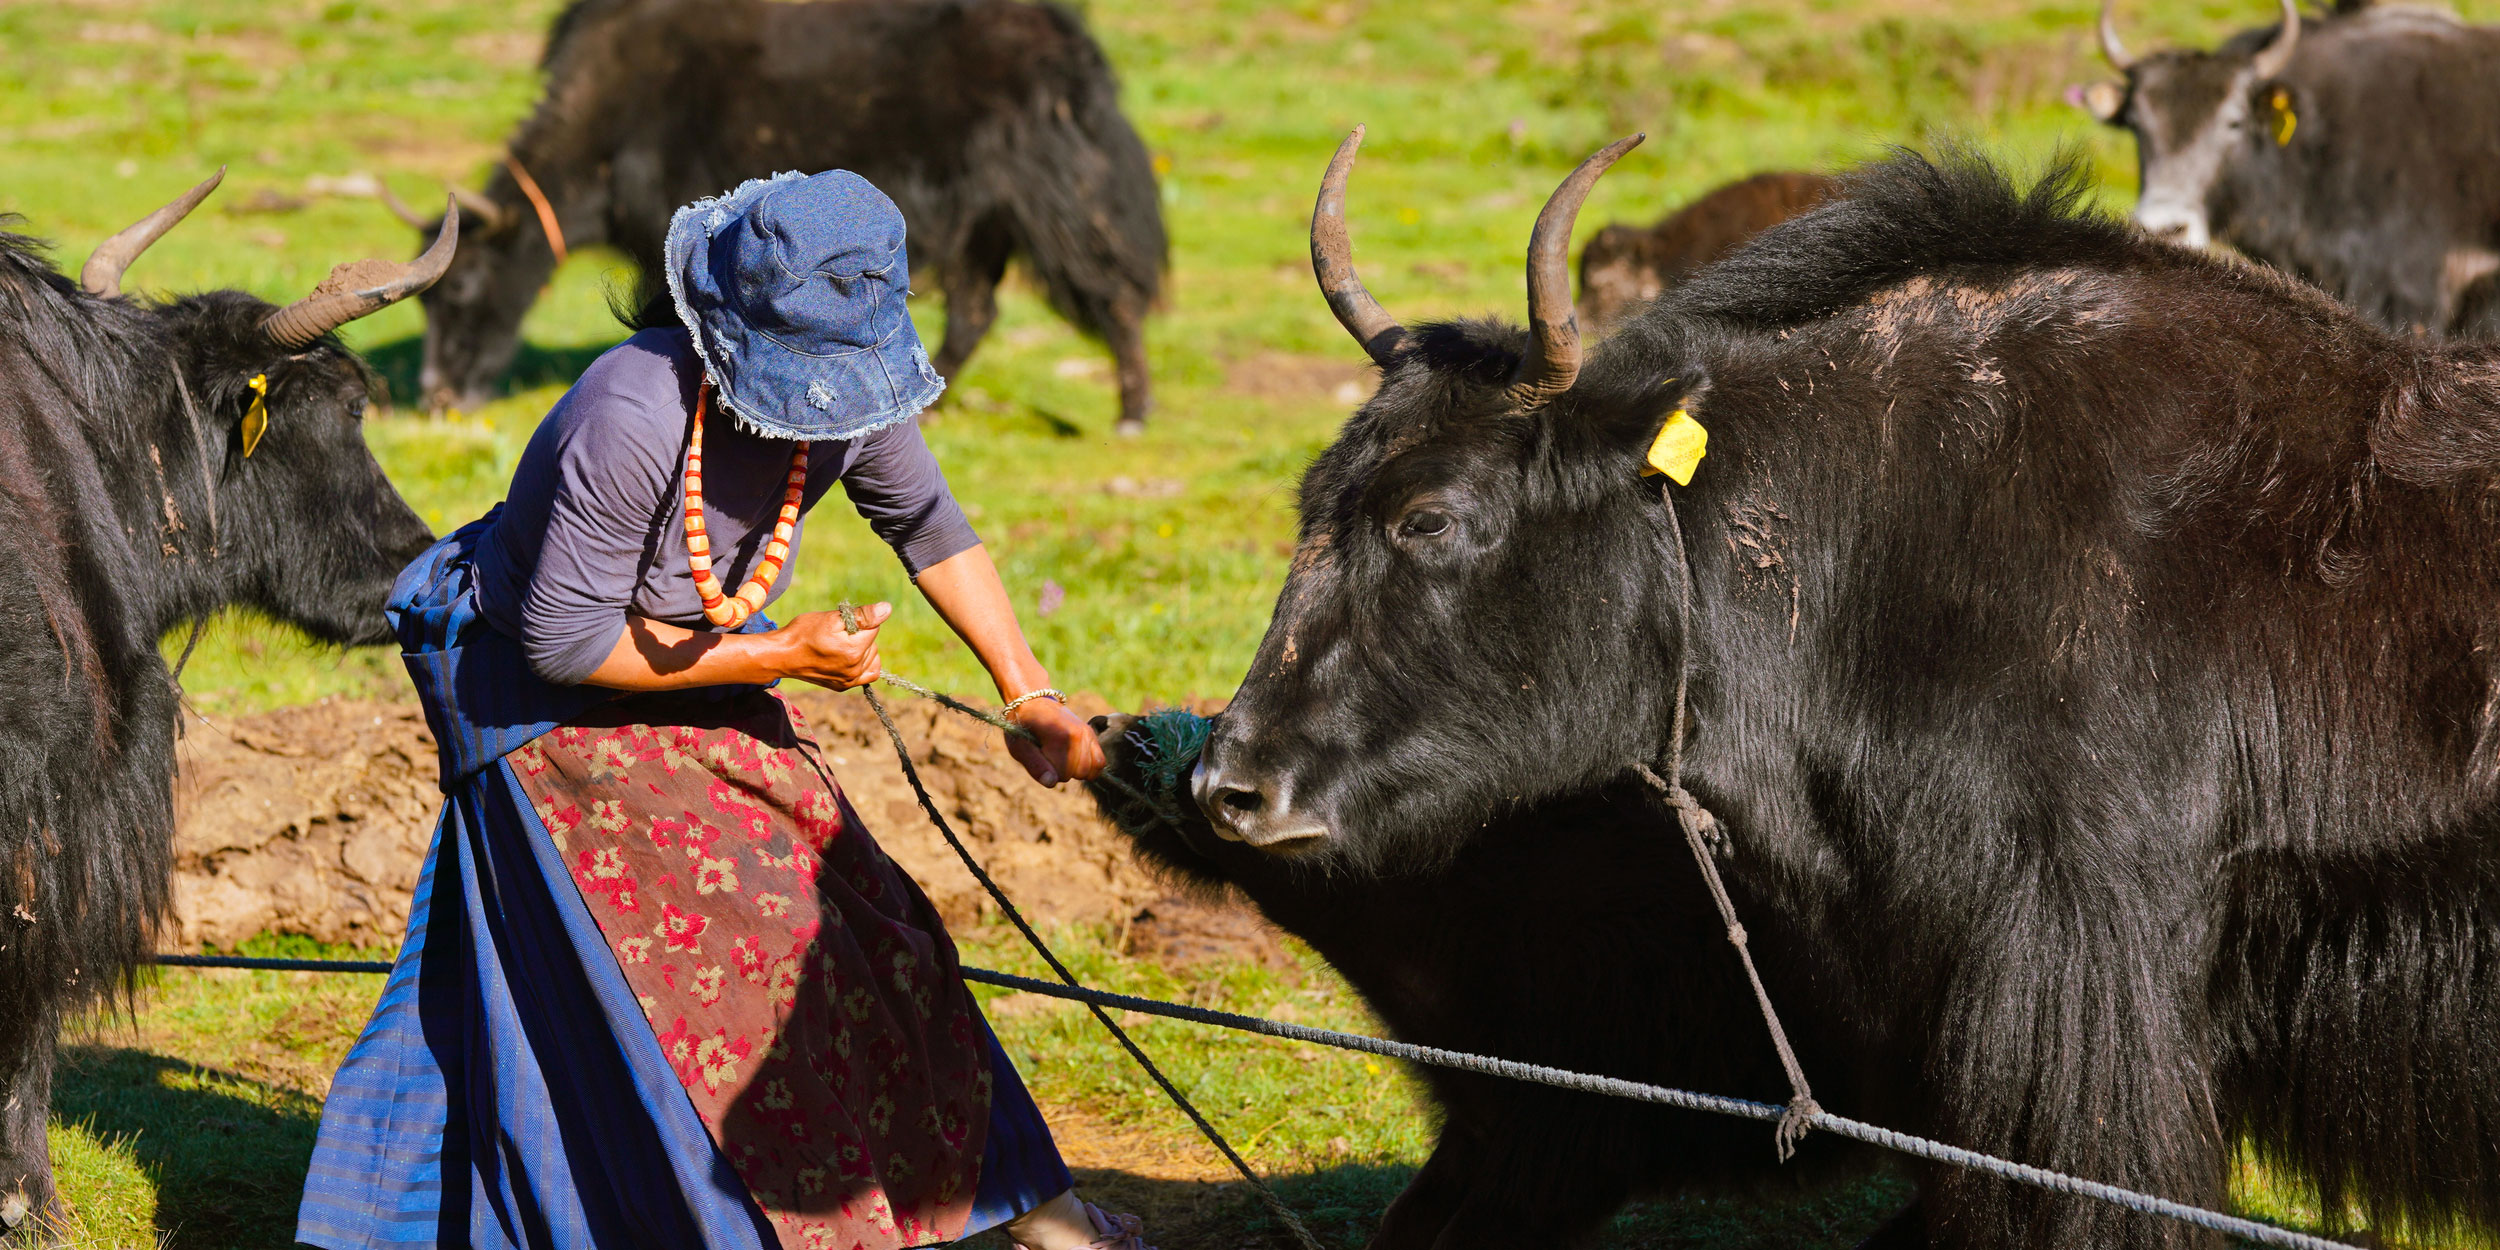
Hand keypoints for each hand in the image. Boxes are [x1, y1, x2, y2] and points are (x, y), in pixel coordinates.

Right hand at [772, 602, 890, 688]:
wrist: (782, 655)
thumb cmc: (803, 633)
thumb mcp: (832, 618)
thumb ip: (863, 615)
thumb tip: (887, 609)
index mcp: (854, 651)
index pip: (874, 627)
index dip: (858, 621)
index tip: (841, 623)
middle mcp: (854, 669)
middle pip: (873, 643)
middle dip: (860, 635)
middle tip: (836, 634)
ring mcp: (849, 680)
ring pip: (872, 657)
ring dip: (862, 649)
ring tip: (839, 645)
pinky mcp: (844, 686)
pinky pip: (868, 674)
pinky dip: (864, 664)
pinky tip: (852, 657)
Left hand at [1007, 695, 1104, 786]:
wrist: (1032, 702)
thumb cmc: (1022, 726)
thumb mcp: (1019, 747)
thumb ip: (1035, 766)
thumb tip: (1051, 783)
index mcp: (1059, 737)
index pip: (1062, 775)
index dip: (1049, 772)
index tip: (1039, 757)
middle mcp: (1078, 734)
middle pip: (1079, 773)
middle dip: (1064, 772)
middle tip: (1050, 757)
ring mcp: (1087, 733)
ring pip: (1091, 770)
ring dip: (1076, 769)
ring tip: (1062, 757)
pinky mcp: (1092, 734)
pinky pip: (1100, 762)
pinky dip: (1091, 766)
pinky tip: (1076, 761)